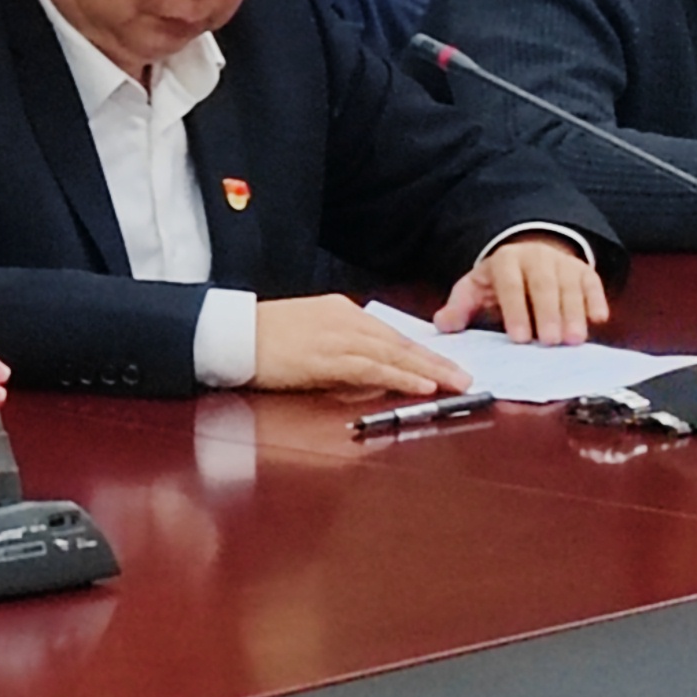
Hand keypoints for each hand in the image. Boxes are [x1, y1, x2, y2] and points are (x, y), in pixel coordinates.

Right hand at [249, 294, 462, 394]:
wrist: (231, 332)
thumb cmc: (262, 336)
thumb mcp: (307, 333)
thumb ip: (338, 346)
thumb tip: (366, 368)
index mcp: (340, 311)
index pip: (390, 333)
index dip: (420, 351)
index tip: (444, 364)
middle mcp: (345, 319)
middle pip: (400, 342)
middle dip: (436, 361)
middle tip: (465, 376)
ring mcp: (337, 337)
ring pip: (394, 354)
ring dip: (429, 370)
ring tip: (455, 384)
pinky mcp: (326, 357)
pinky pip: (373, 367)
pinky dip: (401, 376)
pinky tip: (423, 385)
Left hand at [434, 234, 610, 346]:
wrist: (529, 256)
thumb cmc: (499, 281)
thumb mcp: (475, 289)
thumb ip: (460, 308)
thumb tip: (443, 325)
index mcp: (505, 260)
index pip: (510, 284)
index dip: (515, 310)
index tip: (518, 338)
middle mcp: (536, 257)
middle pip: (544, 285)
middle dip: (548, 313)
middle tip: (550, 342)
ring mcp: (562, 263)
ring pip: (570, 286)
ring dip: (574, 313)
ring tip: (574, 340)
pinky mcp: (584, 271)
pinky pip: (593, 283)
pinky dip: (596, 300)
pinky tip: (598, 318)